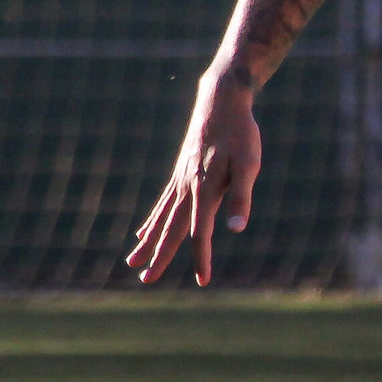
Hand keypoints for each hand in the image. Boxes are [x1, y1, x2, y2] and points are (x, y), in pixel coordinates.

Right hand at [126, 70, 262, 286]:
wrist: (221, 100)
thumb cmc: (241, 134)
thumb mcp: (249, 165)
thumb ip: (241, 198)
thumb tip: (235, 229)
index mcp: (205, 189)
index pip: (202, 231)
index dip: (202, 257)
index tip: (202, 281)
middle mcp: (187, 188)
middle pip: (172, 228)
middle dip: (160, 256)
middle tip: (146, 280)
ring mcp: (179, 180)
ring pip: (161, 218)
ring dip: (148, 242)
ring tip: (132, 263)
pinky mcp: (179, 174)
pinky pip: (162, 203)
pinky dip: (152, 221)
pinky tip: (141, 234)